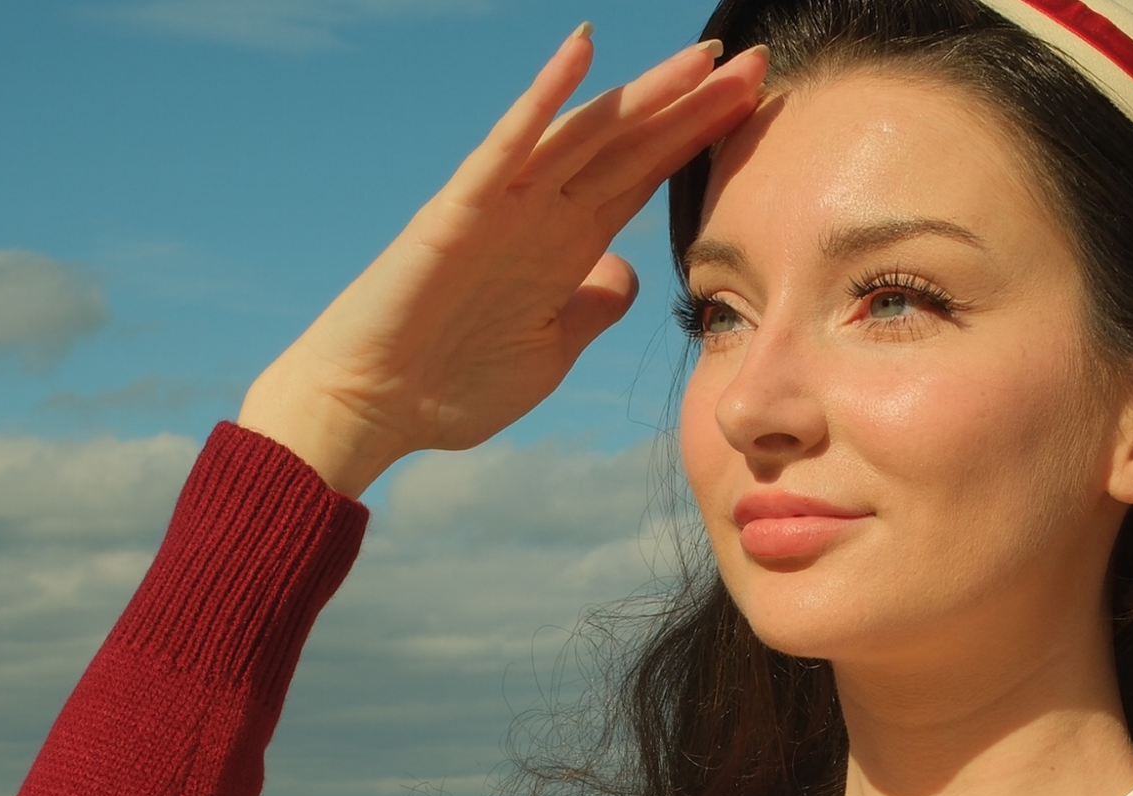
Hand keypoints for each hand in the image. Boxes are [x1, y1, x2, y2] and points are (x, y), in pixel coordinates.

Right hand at [238, 28, 767, 497]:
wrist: (374, 406)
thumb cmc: (452, 382)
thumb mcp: (550, 350)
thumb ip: (591, 307)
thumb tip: (630, 276)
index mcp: (566, 245)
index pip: (646, 177)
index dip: (700, 141)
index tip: (757, 108)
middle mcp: (542, 212)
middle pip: (632, 144)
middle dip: (695, 105)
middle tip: (758, 59)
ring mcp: (503, 205)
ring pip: (586, 133)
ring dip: (646, 94)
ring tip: (704, 58)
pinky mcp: (461, 211)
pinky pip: (509, 145)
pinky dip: (544, 98)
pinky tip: (584, 52)